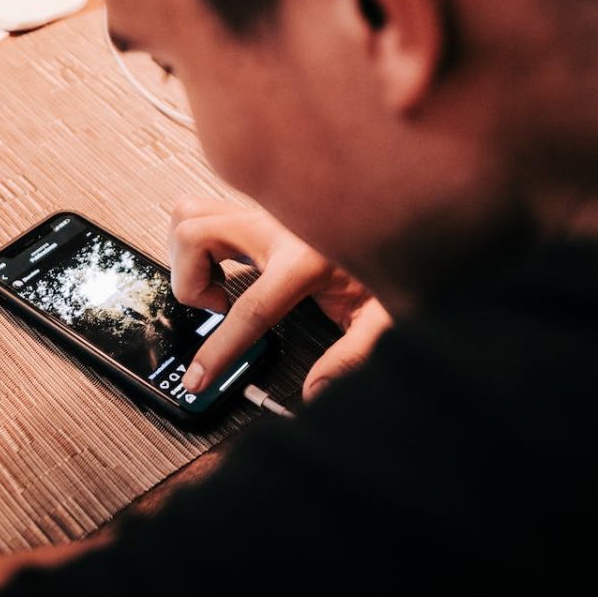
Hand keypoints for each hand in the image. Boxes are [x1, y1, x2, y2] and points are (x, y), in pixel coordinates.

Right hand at [168, 197, 390, 401]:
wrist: (409, 211)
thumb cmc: (399, 258)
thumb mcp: (387, 316)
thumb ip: (352, 355)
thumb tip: (317, 390)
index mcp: (308, 257)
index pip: (250, 308)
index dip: (218, 350)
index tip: (199, 378)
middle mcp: (278, 225)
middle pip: (195, 235)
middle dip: (189, 282)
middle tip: (216, 310)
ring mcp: (265, 210)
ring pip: (190, 213)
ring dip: (188, 255)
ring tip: (215, 286)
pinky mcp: (261, 207)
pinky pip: (206, 211)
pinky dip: (199, 240)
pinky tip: (224, 265)